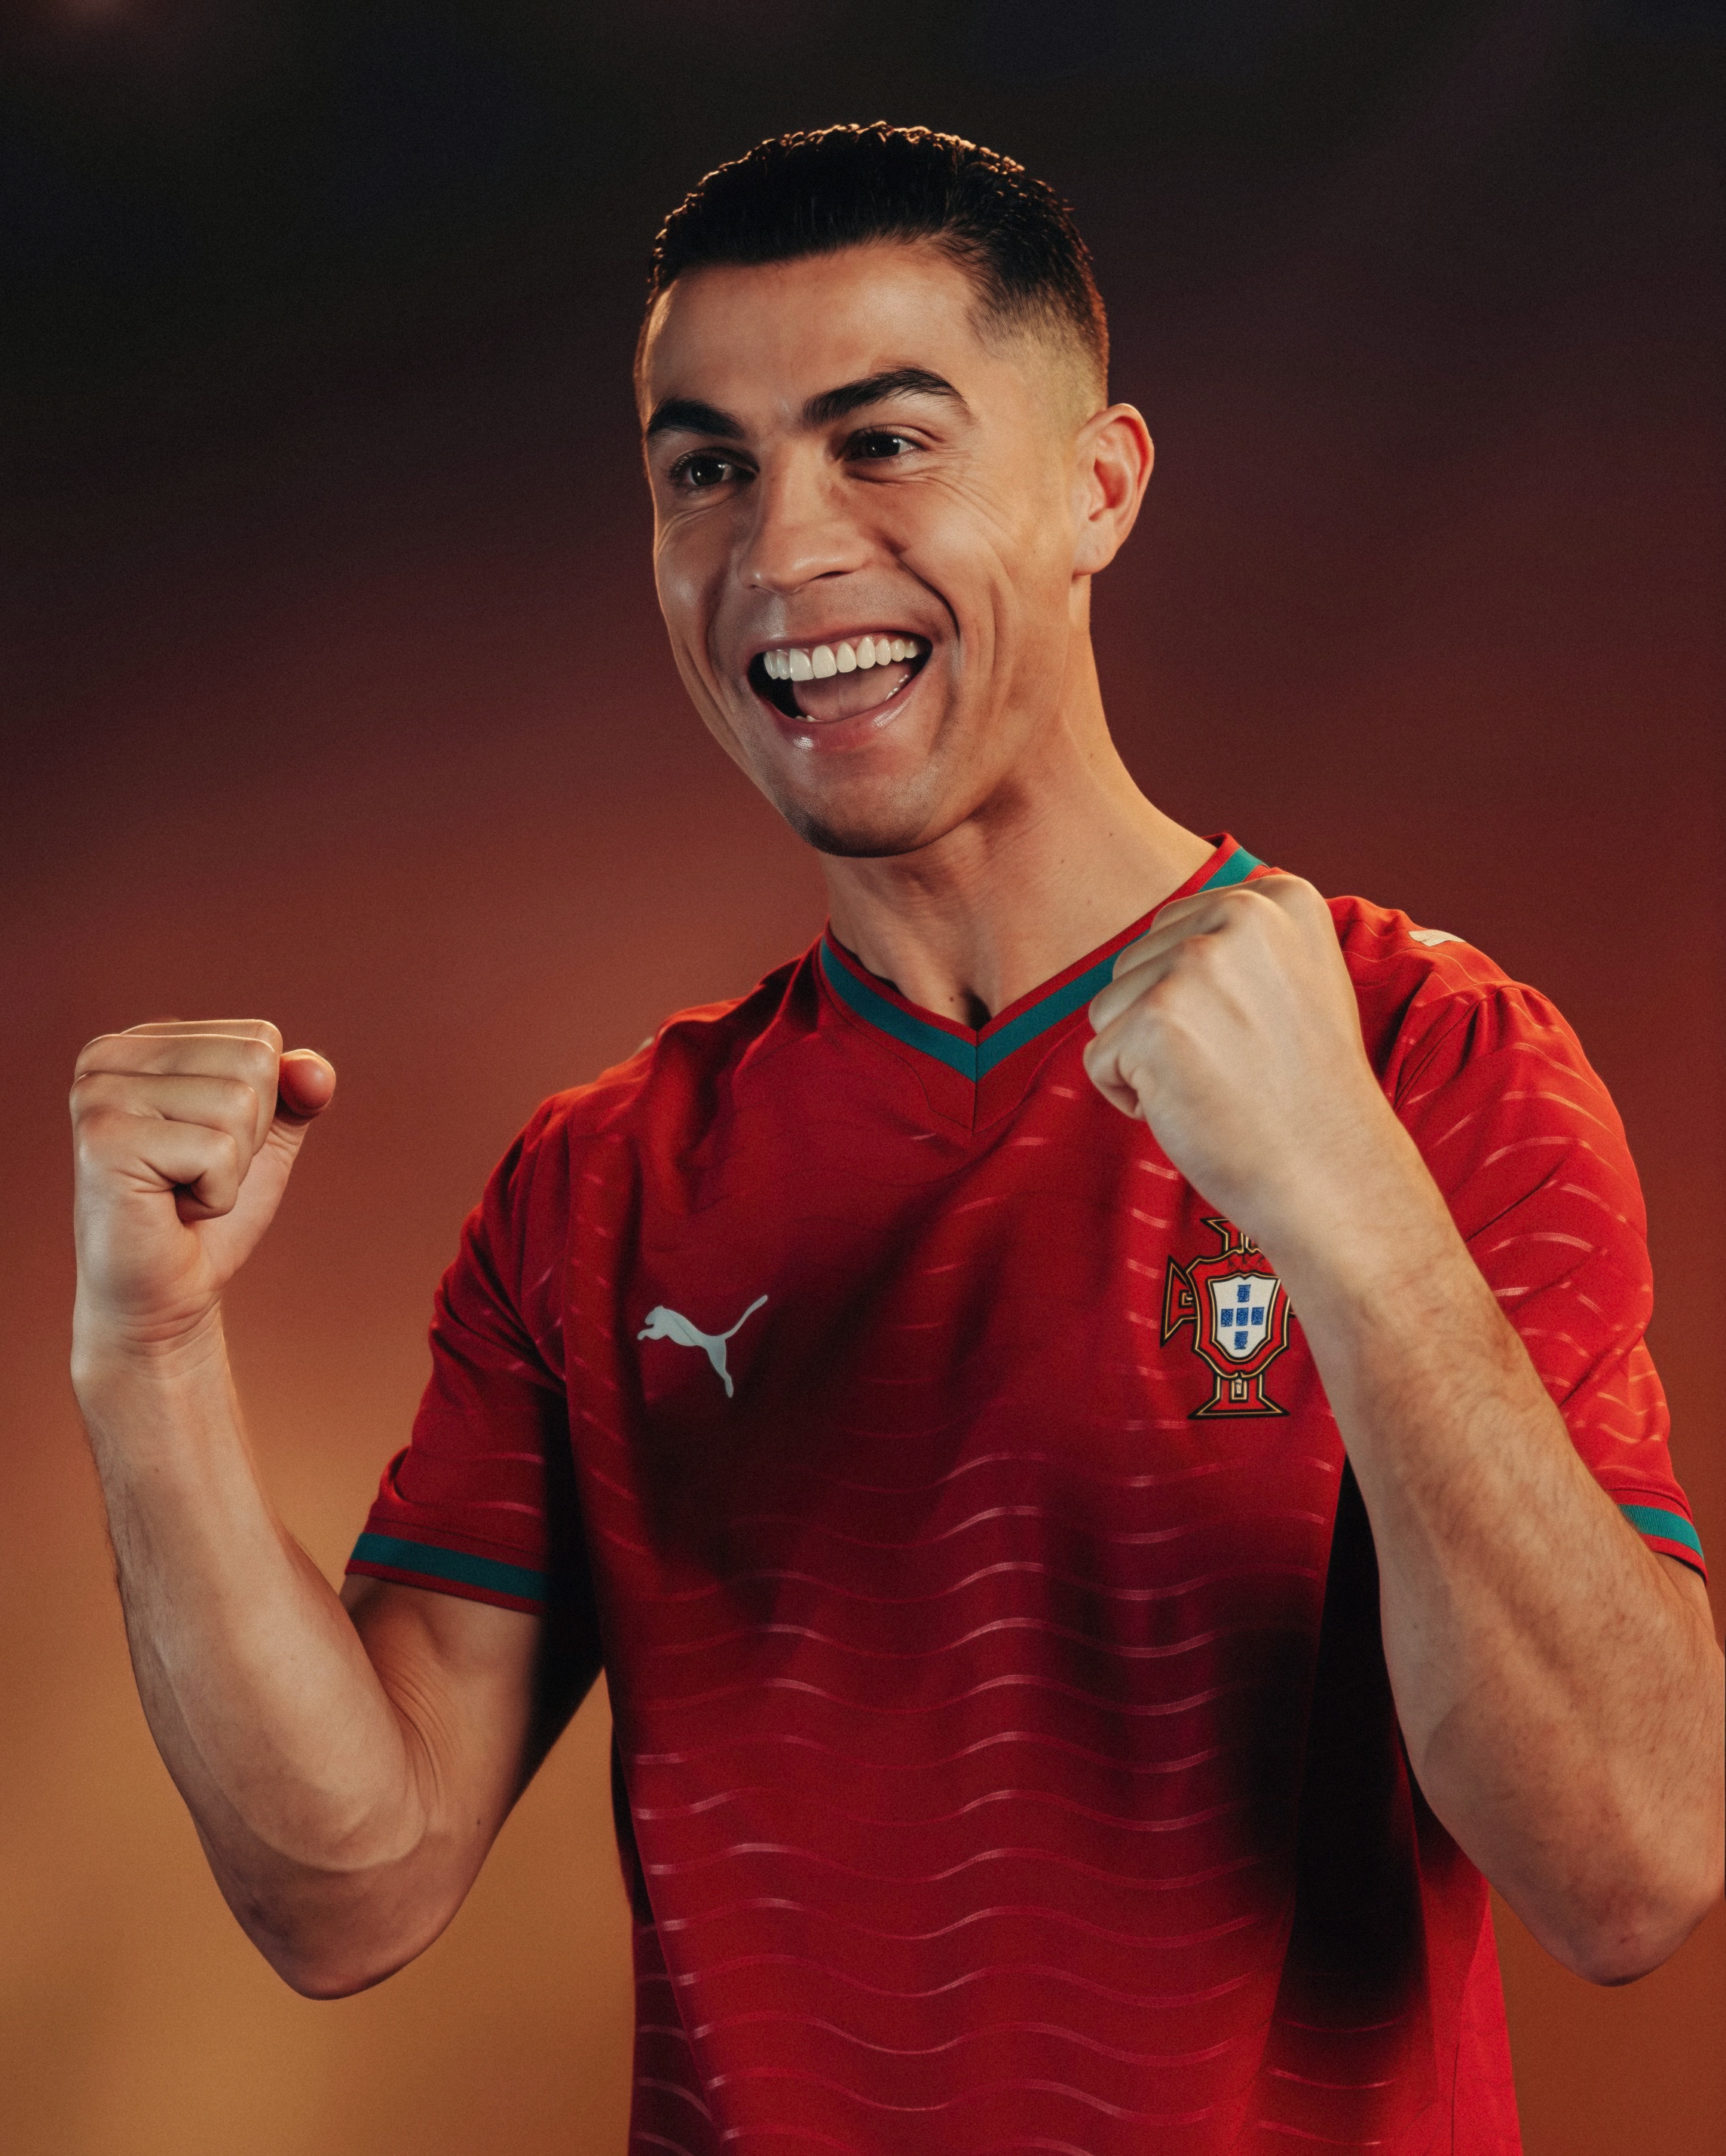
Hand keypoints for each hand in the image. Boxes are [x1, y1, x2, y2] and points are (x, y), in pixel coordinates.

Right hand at [71, 1021, 334, 1363]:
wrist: (167, 1293)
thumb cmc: (210, 1211)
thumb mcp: (268, 1136)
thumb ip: (298, 1089)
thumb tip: (315, 1073)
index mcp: (143, 1042)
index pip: (260, 1038)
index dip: (264, 1106)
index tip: (210, 1145)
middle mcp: (107, 1057)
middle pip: (252, 1063)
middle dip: (249, 1135)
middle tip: (197, 1173)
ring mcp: (98, 1096)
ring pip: (238, 1104)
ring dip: (231, 1167)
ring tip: (183, 1189)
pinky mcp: (104, 1142)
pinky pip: (217, 1151)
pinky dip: (216, 1194)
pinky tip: (173, 1209)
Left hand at [1083, 874, 1400, 1253]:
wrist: (1333, 1175)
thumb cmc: (1308, 1094)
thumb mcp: (1299, 981)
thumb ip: (1238, 944)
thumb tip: (1168, 935)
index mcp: (1280, 897)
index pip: (1176, 928)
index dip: (1197, 997)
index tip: (1257, 1034)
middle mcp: (1241, 913)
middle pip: (1136, 962)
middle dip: (1165, 1023)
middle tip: (1237, 1067)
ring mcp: (1195, 964)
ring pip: (1109, 1008)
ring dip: (1144, 1058)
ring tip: (1218, 1086)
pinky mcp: (1155, 1020)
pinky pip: (1098, 1059)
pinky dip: (1130, 1098)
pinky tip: (1195, 1110)